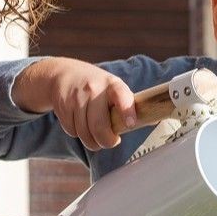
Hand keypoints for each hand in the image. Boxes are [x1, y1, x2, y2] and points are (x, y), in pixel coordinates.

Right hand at [12, 58, 135, 150]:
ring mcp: (76, 97)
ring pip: (84, 133)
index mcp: (113, 85)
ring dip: (91, 141)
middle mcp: (93, 89)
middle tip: (110, 142)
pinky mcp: (63, 106)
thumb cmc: (97, 86)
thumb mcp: (114, 88)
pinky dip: (77, 133)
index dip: (126, 111)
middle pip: (99, 126)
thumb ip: (129, 104)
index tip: (130, 124)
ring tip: (95, 136)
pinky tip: (80, 124)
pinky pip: (72, 131)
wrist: (63, 73)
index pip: (121, 96)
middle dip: (106, 141)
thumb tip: (153, 120)